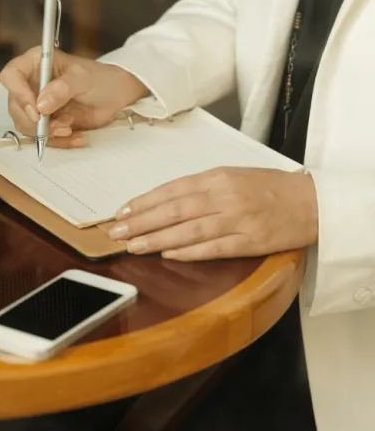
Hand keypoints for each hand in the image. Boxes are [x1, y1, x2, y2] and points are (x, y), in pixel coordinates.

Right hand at [0, 47, 147, 147]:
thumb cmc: (101, 78)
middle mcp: (31, 84)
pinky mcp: (46, 122)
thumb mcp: (84, 78)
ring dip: (46, 132)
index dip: (18, 93)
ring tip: (69, 128)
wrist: (117, 96)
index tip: (35, 110)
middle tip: (57, 125)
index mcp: (36, 63)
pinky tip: (76, 136)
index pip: (12, 76)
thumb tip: (41, 105)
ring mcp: (37, 104)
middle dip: (34, 120)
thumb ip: (63, 88)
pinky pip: (41, 137)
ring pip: (25, 124)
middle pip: (15, 105)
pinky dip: (57, 141)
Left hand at [109, 167, 317, 260]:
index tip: (122, 211)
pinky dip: (189, 252)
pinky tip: (168, 255)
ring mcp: (237, 219)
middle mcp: (224, 196)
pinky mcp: (250, 241)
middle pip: (174, 209)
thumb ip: (201, 187)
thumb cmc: (270, 188)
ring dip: (157, 238)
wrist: (314, 201)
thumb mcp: (233, 176)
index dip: (144, 201)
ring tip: (133, 245)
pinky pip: (214, 248)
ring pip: (188, 229)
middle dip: (141, 221)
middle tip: (116, 231)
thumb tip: (165, 200)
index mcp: (217, 177)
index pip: (172, 189)